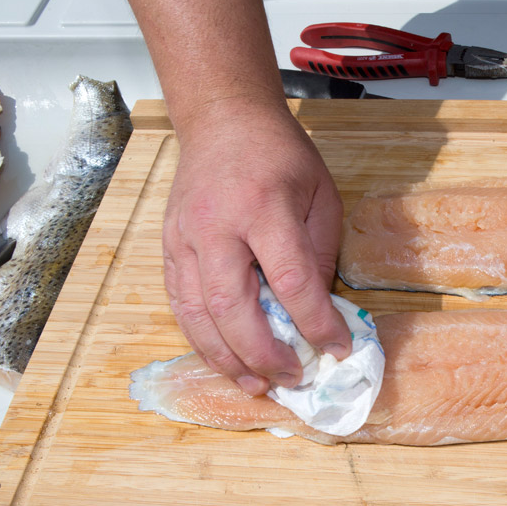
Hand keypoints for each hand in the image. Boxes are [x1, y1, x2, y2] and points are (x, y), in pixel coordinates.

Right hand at [163, 98, 351, 394]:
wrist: (224, 120)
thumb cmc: (281, 157)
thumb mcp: (321, 196)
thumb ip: (319, 255)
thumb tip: (318, 314)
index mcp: (263, 208)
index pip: (291, 281)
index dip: (315, 324)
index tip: (336, 349)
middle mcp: (217, 226)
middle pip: (234, 308)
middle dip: (264, 354)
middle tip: (293, 377)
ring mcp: (185, 239)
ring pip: (199, 315)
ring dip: (228, 359)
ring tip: (257, 385)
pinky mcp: (170, 248)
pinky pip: (181, 305)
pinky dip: (203, 340)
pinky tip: (227, 360)